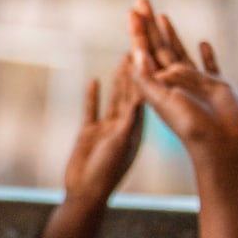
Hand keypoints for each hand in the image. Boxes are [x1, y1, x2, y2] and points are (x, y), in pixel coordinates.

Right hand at [63, 53, 143, 204]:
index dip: (147, 72)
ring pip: (116, 97)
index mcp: (137, 127)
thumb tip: (140, 99)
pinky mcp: (89, 133)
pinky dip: (95, 96)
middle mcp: (125, 125)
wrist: (85, 193)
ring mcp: (107, 128)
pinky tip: (95, 81)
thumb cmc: (106, 173)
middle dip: (136, 69)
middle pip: (132, 91)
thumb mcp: (121, 144)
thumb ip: (127, 121)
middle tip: (140, 44)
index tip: (151, 51)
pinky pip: (93, 109)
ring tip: (124, 57)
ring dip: (120, 78)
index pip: (144, 93)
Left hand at [128, 0, 237, 155]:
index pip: (143, 51)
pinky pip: (208, 65)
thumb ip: (147, 79)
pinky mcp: (215, 85)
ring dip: (169, 33)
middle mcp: (172, 79)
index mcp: (156, 83)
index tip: (131, 12)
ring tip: (161, 16)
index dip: (137, 31)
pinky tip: (202, 43)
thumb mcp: (161, 102)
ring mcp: (193, 81)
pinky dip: (205, 55)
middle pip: (157, 45)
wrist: (219, 143)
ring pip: (178, 51)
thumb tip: (135, 53)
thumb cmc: (189, 125)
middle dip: (147, 24)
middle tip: (140, 0)